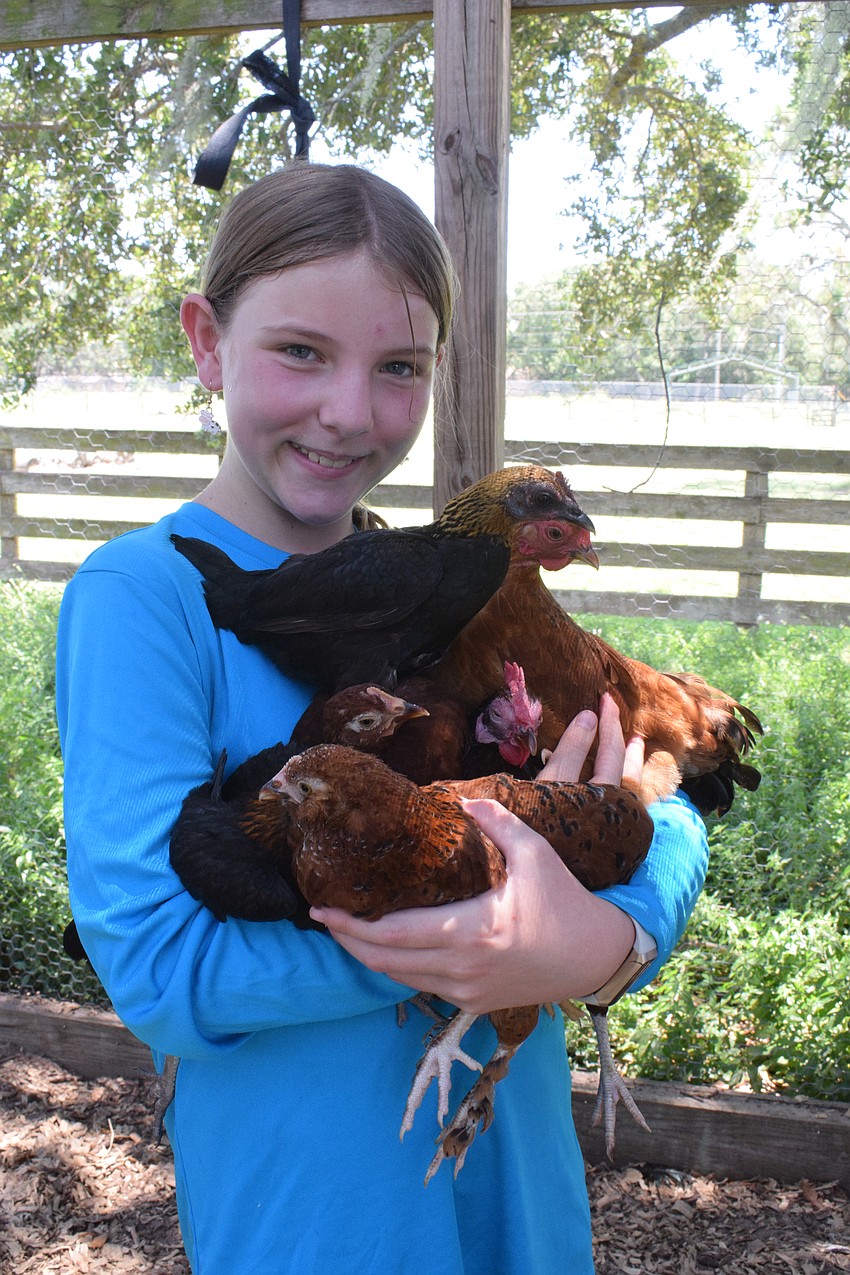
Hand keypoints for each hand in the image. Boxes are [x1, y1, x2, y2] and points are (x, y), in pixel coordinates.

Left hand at [310, 693, 640, 1012]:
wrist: (597, 957)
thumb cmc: (566, 902)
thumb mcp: (536, 854)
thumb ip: (498, 822)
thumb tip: (462, 801)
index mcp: (471, 932)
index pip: (392, 935)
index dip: (351, 925)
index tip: (322, 909)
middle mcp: (462, 969)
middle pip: (384, 961)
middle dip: (347, 941)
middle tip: (322, 919)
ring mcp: (467, 991)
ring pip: (400, 979)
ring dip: (369, 957)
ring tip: (348, 930)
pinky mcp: (476, 1001)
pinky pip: (423, 986)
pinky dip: (398, 968)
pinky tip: (390, 947)